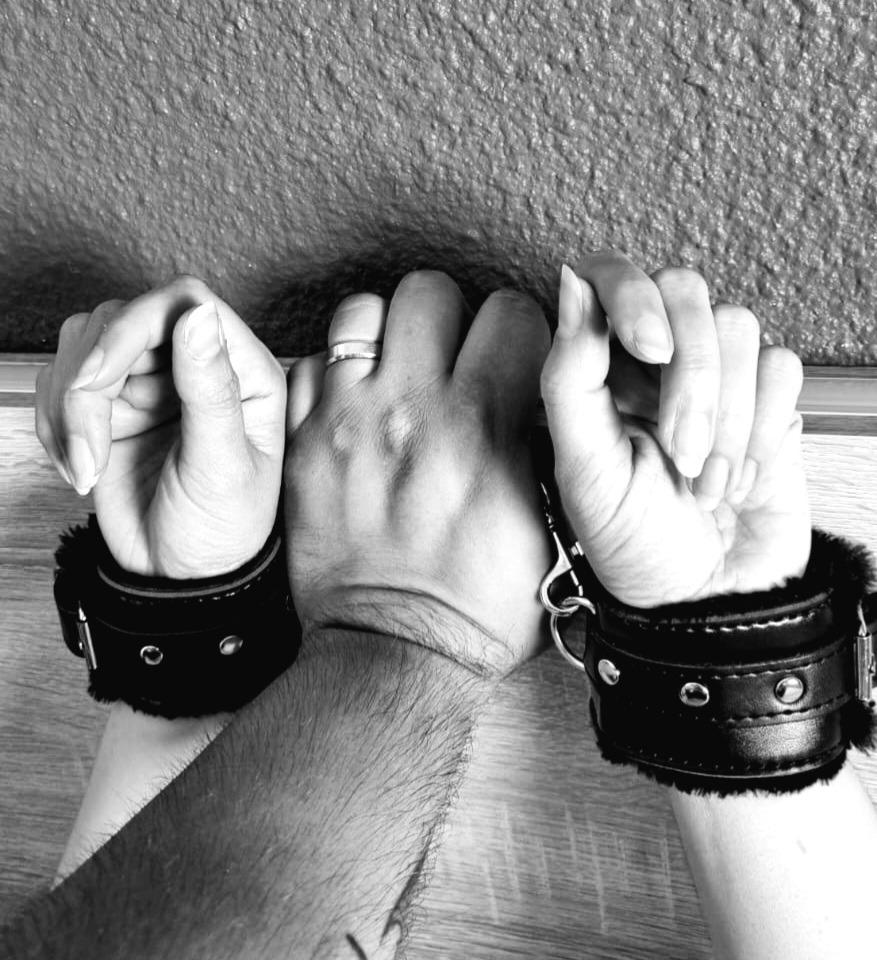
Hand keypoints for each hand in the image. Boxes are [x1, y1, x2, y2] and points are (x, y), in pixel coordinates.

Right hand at [35, 277, 286, 577]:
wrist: (182, 579)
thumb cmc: (223, 532)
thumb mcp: (223, 467)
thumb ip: (211, 390)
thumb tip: (196, 316)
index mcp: (242, 372)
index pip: (184, 303)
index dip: (133, 326)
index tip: (99, 379)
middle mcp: (195, 368)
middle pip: (123, 320)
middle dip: (91, 379)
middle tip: (91, 444)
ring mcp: (150, 385)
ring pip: (83, 347)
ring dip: (70, 407)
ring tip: (88, 465)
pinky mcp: (112, 408)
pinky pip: (59, 385)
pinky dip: (56, 425)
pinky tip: (80, 468)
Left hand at [284, 271, 550, 674]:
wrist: (394, 654)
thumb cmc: (481, 603)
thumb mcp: (550, 525)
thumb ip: (544, 444)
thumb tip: (540, 392)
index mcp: (486, 425)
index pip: (510, 310)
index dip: (515, 331)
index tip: (509, 358)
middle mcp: (414, 409)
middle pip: (429, 291)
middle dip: (447, 318)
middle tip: (448, 360)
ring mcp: (349, 422)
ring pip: (361, 311)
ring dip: (383, 335)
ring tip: (394, 374)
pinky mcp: (303, 445)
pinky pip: (308, 363)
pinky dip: (331, 375)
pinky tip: (351, 407)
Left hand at [540, 252, 809, 605]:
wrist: (705, 597)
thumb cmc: (634, 542)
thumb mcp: (584, 470)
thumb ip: (570, 376)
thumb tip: (571, 285)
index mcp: (598, 368)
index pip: (610, 274)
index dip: (632, 294)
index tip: (648, 349)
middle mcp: (655, 359)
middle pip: (686, 290)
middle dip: (689, 378)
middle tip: (680, 450)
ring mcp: (715, 374)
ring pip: (737, 326)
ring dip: (725, 416)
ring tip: (704, 480)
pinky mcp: (767, 398)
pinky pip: (781, 366)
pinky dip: (761, 429)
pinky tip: (737, 476)